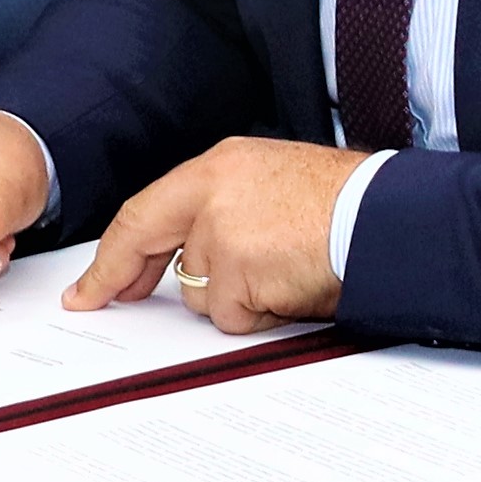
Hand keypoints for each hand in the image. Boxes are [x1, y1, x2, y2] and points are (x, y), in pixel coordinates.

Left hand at [67, 137, 352, 332]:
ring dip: (236, 298)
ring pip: (201, 292)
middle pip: (145, 241)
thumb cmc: (348, 207)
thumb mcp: (275, 188)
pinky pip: (232, 314)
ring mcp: (221, 231)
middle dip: (119, 276)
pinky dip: (260, 314)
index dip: (115, 249)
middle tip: (94, 299)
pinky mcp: (238, 268)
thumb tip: (191, 260)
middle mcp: (211, 192)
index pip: (146, 210)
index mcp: (220, 166)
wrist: (387, 218)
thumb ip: (224, 213)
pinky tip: (292, 287)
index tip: (93, 280)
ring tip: (285, 273)